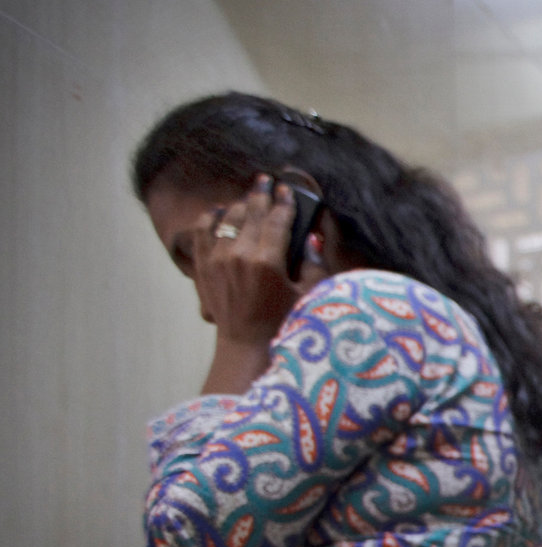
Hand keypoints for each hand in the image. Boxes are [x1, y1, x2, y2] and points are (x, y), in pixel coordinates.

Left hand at [192, 176, 324, 394]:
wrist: (245, 345)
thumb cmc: (282, 323)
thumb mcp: (308, 296)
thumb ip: (313, 264)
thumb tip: (311, 237)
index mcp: (267, 261)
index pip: (277, 219)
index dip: (285, 201)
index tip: (288, 189)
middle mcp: (239, 254)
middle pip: (251, 212)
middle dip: (261, 194)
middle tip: (267, 180)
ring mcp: (217, 257)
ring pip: (228, 216)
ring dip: (240, 203)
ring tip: (249, 196)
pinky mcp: (202, 263)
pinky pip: (203, 228)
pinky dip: (212, 216)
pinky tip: (221, 211)